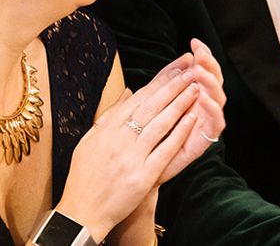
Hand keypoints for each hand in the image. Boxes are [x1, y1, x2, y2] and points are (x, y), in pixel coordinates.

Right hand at [57, 60, 200, 241]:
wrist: (80, 214)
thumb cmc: (85, 177)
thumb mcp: (89, 141)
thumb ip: (110, 115)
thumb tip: (127, 91)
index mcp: (107, 129)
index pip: (139, 98)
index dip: (160, 80)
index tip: (176, 67)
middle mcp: (119, 140)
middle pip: (151, 105)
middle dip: (174, 85)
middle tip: (192, 70)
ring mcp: (131, 157)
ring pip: (160, 123)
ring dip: (181, 103)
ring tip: (196, 87)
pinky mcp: (142, 176)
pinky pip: (165, 149)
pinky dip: (180, 132)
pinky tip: (193, 118)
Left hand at [157, 38, 225, 182]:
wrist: (143, 169)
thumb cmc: (147, 138)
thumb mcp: (151, 107)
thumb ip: (162, 85)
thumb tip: (177, 60)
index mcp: (192, 94)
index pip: (202, 70)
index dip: (202, 55)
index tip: (194, 42)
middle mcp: (203, 105)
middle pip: (213, 79)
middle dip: (209, 65)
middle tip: (201, 55)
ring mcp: (206, 121)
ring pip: (218, 97)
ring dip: (210, 83)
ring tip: (200, 73)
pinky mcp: (207, 138)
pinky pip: (217, 122)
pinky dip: (213, 110)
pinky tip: (205, 100)